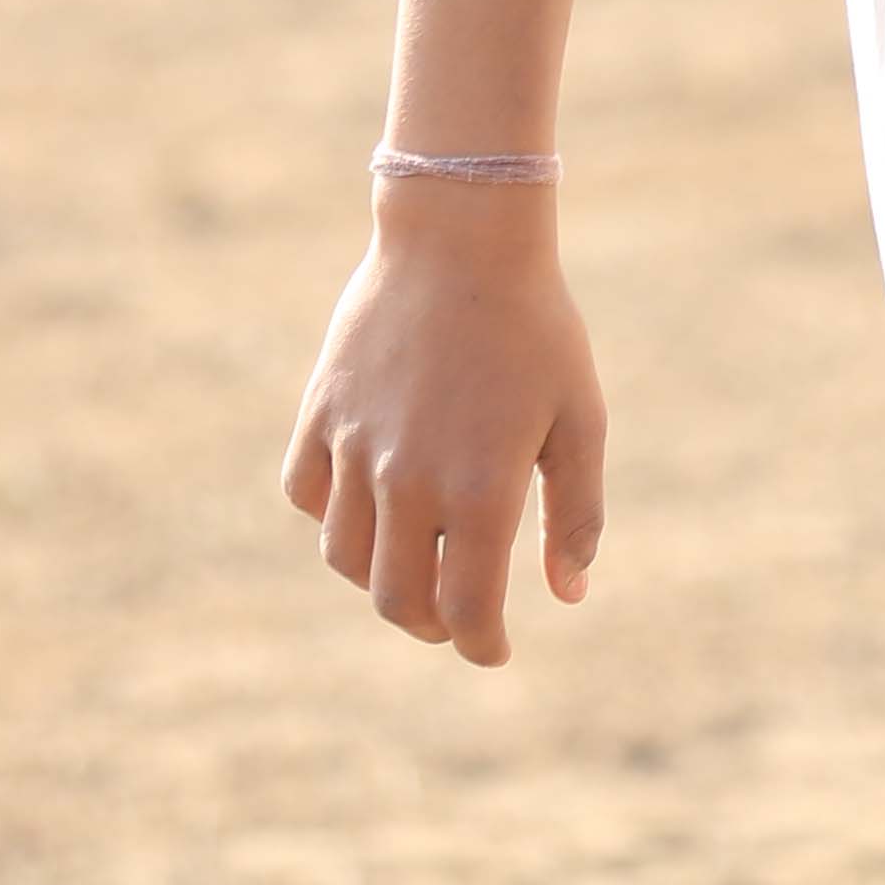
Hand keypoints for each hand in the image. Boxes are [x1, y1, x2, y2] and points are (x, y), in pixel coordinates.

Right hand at [279, 194, 607, 663]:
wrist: (462, 236)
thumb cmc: (537, 327)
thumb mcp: (580, 419)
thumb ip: (575, 515)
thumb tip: (567, 596)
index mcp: (479, 491)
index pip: (466, 611)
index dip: (480, 645)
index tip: (494, 649)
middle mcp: (407, 481)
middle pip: (396, 600)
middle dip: (430, 625)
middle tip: (456, 616)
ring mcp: (354, 447)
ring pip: (344, 557)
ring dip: (378, 578)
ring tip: (412, 565)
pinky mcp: (321, 412)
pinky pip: (305, 495)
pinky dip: (330, 518)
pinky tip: (365, 506)